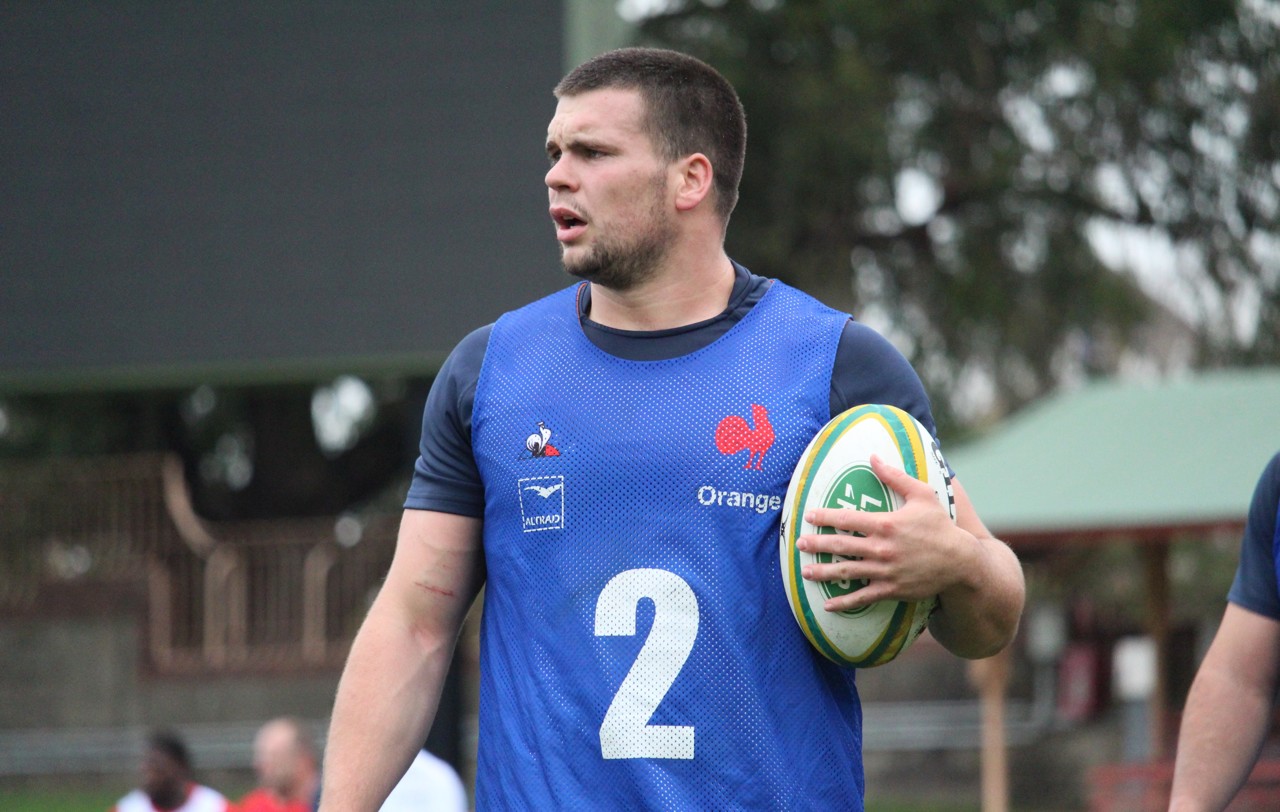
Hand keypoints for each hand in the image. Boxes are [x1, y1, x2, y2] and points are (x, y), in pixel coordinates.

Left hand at [796, 453, 965, 611]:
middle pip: (841, 545)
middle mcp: (881, 548)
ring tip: (805, 572)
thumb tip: (873, 457)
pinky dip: (845, 602)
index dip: (825, 517)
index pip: (847, 519)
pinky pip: (863, 597)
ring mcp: (885, 571)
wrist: (960, 562)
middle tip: (798, 544)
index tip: (808, 516)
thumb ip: (895, 476)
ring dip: (824, 572)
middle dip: (817, 544)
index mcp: (885, 524)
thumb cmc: (940, 526)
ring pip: (847, 572)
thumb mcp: (922, 495)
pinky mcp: (891, 590)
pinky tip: (828, 605)